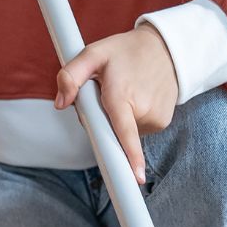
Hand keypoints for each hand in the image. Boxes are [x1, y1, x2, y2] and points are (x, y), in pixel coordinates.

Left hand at [55, 26, 179, 184]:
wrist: (166, 48)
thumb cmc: (125, 51)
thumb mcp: (94, 53)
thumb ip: (71, 75)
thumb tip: (60, 104)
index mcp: (122, 96)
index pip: (125, 133)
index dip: (130, 157)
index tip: (136, 179)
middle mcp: (142, 111)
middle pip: (111, 132)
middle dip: (103, 118)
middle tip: (108, 90)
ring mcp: (156, 119)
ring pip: (125, 132)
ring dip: (120, 117)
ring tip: (128, 90)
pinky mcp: (162, 122)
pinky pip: (138, 130)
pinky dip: (133, 118)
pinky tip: (139, 96)